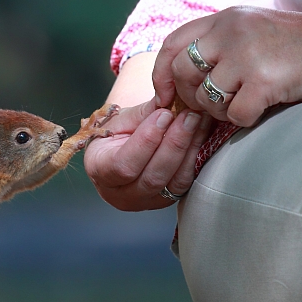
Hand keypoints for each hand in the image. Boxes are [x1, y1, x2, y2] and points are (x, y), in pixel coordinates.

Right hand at [84, 98, 214, 211]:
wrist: (121, 149)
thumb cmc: (117, 134)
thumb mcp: (123, 119)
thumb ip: (145, 112)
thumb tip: (168, 99)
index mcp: (100, 171)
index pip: (123, 164)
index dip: (146, 141)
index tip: (164, 114)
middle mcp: (121, 194)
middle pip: (152, 177)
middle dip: (174, 144)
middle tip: (189, 115)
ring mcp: (145, 202)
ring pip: (173, 183)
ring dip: (189, 149)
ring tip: (199, 121)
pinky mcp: (166, 201)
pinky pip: (185, 183)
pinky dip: (195, 158)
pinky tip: (202, 135)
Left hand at [151, 6, 301, 126]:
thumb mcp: (255, 28)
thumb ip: (220, 44)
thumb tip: (181, 80)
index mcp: (226, 17)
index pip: (172, 43)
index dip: (160, 73)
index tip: (164, 96)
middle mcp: (232, 31)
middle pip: (181, 71)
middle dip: (188, 96)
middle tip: (208, 107)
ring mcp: (248, 55)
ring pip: (205, 96)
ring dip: (218, 110)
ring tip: (241, 103)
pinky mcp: (266, 80)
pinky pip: (234, 114)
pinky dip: (245, 119)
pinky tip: (262, 109)